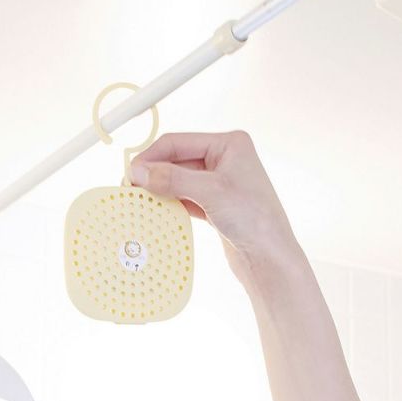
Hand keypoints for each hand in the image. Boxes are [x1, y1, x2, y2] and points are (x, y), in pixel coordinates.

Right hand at [129, 131, 302, 291]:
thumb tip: (140, 171)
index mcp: (230, 145)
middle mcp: (225, 160)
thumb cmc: (256, 220)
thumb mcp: (211, 192)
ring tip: (140, 200)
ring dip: (160, 189)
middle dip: (154, 173)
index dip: (152, 156)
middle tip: (131, 188)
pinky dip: (170, 203)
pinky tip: (157, 210)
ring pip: (178, 180)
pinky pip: (184, 197)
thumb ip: (173, 178)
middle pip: (176, 160)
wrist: (270, 258)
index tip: (131, 172)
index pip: (178, 142)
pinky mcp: (215, 205)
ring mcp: (219, 183)